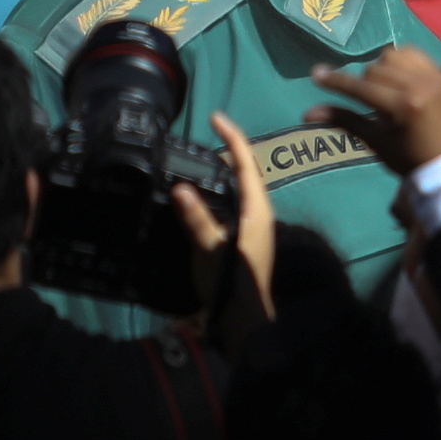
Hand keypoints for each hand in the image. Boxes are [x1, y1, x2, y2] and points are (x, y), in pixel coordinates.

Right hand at [168, 112, 275, 318]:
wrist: (243, 321)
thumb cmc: (232, 283)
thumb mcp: (210, 249)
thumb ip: (196, 218)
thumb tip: (180, 187)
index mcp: (257, 211)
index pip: (247, 164)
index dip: (232, 137)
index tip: (215, 117)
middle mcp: (259, 215)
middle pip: (247, 173)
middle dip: (230, 150)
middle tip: (208, 133)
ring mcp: (254, 228)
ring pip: (241, 189)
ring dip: (225, 171)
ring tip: (203, 156)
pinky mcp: (244, 240)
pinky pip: (233, 204)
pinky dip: (220, 190)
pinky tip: (202, 195)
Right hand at [312, 44, 440, 174]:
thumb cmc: (407, 159)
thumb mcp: (375, 141)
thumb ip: (344, 120)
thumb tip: (307, 113)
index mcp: (403, 107)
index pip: (361, 87)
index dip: (336, 81)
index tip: (315, 74)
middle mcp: (420, 86)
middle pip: (374, 70)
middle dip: (366, 85)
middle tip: (375, 104)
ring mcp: (434, 77)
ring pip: (391, 57)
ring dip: (382, 70)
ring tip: (387, 91)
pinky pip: (412, 53)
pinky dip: (401, 61)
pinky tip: (400, 78)